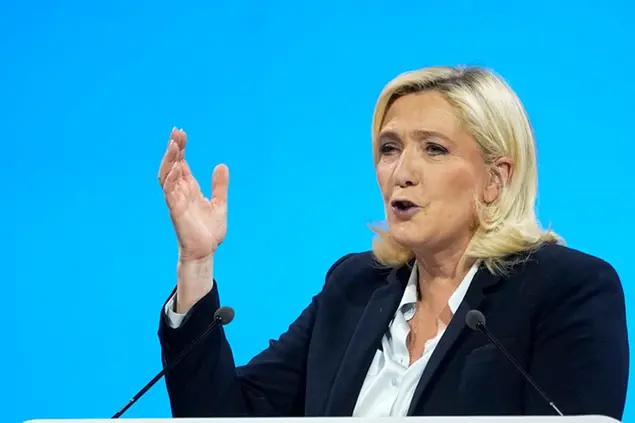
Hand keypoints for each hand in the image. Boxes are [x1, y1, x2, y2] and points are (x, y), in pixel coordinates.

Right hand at [158, 128, 228, 262]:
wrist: (207, 251)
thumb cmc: (210, 230)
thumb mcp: (220, 203)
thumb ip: (220, 185)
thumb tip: (222, 165)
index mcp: (190, 189)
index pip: (182, 163)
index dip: (180, 148)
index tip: (181, 132)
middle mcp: (181, 192)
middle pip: (172, 165)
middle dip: (173, 149)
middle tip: (176, 132)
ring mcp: (176, 201)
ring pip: (167, 176)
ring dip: (169, 161)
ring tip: (174, 145)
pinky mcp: (176, 212)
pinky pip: (170, 194)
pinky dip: (171, 180)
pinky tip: (177, 168)